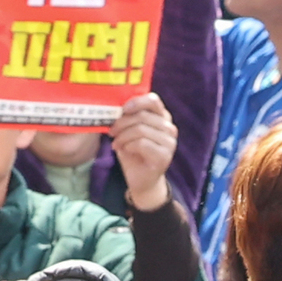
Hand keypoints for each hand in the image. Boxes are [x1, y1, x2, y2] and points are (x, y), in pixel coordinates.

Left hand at [112, 92, 177, 211]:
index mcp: (161, 117)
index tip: (122, 109)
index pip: (153, 100)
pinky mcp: (164, 156)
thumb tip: (115, 107)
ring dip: (123, 136)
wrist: (141, 180)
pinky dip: (128, 145)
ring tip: (116, 143)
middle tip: (112, 132)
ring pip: (141, 130)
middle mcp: (169, 128)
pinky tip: (124, 150)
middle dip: (122, 123)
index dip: (137, 102)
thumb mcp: (128, 132)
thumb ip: (128, 118)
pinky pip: (142, 143)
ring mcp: (169, 142)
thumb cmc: (133, 153)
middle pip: (142, 116)